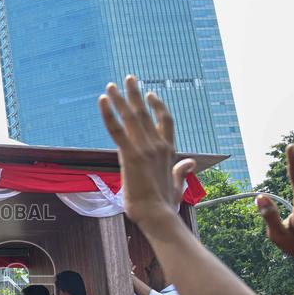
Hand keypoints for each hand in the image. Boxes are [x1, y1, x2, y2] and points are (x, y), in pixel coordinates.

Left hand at [99, 76, 195, 229]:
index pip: (165, 121)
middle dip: (136, 94)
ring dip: (120, 98)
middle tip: (129, 79)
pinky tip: (102, 101)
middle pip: (145, 113)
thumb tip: (191, 162)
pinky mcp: (130, 155)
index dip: (158, 106)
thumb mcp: (178, 184)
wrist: (158, 215)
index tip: (151, 94)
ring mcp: (145, 148)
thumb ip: (182, 171)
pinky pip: (116, 129)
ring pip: (131, 117)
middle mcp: (158, 145)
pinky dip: (108, 113)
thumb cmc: (165, 205)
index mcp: (169, 151)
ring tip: (112, 85)